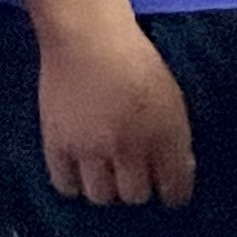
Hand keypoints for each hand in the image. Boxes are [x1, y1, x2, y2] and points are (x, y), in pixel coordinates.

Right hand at [39, 14, 194, 206]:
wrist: (88, 39)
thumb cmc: (137, 61)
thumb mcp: (172, 97)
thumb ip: (175, 137)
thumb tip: (180, 171)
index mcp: (165, 133)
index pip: (175, 185)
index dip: (175, 194)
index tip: (173, 195)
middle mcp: (129, 147)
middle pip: (134, 195)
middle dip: (139, 190)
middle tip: (137, 179)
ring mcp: (90, 148)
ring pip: (100, 196)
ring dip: (107, 190)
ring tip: (108, 176)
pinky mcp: (56, 145)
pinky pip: (65, 185)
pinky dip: (75, 185)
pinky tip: (82, 174)